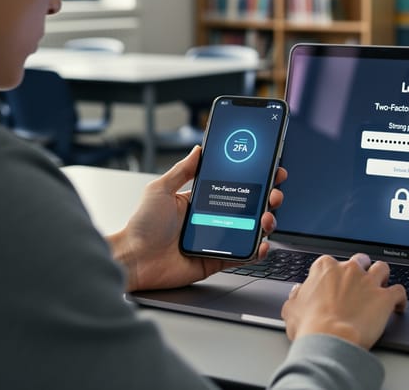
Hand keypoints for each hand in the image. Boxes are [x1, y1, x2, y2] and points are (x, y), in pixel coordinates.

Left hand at [107, 145, 286, 291]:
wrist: (134, 260)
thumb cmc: (141, 226)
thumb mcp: (160, 189)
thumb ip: (182, 170)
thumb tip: (198, 149)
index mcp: (201, 200)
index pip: (234, 185)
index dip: (254, 178)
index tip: (270, 169)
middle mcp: (212, 218)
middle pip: (249, 206)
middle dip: (268, 197)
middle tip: (274, 192)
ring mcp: (217, 239)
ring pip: (251, 229)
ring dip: (266, 222)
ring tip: (266, 217)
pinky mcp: (218, 260)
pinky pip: (243, 255)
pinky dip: (256, 250)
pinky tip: (262, 243)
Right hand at [281, 253, 406, 349]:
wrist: (331, 340)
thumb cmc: (310, 326)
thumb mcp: (292, 309)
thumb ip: (296, 296)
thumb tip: (298, 291)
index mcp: (326, 268)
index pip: (330, 263)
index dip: (333, 274)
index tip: (333, 284)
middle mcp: (349, 270)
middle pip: (360, 260)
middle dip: (361, 269)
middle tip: (358, 283)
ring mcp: (369, 282)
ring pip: (382, 268)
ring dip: (382, 276)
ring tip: (381, 286)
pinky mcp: (385, 298)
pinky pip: (399, 291)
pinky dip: (400, 298)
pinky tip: (399, 305)